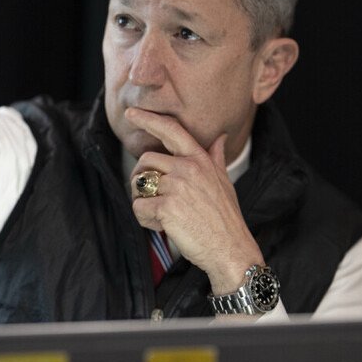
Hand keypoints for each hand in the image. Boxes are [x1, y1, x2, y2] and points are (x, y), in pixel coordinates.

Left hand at [126, 107, 263, 294]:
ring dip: (143, 202)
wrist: (230, 249)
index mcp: (200, 160)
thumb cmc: (225, 218)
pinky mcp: (167, 207)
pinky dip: (145, 220)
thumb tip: (221, 138)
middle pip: (145, 160)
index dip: (148, 119)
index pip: (171, 130)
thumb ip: (215, 158)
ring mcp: (177, 186)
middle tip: (154, 199)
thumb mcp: (224, 182)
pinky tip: (162, 226)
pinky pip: (139, 207)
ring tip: (162, 215)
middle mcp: (188, 168)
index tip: (131, 112)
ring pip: (139, 185)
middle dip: (141, 179)